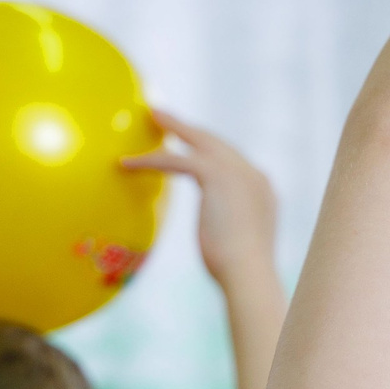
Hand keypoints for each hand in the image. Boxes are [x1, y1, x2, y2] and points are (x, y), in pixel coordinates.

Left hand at [123, 111, 279, 289]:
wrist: (249, 274)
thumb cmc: (241, 273)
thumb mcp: (239, 243)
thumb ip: (230, 226)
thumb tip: (220, 235)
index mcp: (262, 189)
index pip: (233, 160)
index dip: (211, 150)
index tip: (192, 143)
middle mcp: (253, 174)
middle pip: (217, 142)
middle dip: (191, 129)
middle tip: (166, 116)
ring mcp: (237, 171)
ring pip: (198, 140)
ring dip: (173, 126)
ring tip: (151, 114)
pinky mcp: (216, 175)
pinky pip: (176, 159)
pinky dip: (150, 161)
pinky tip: (127, 163)